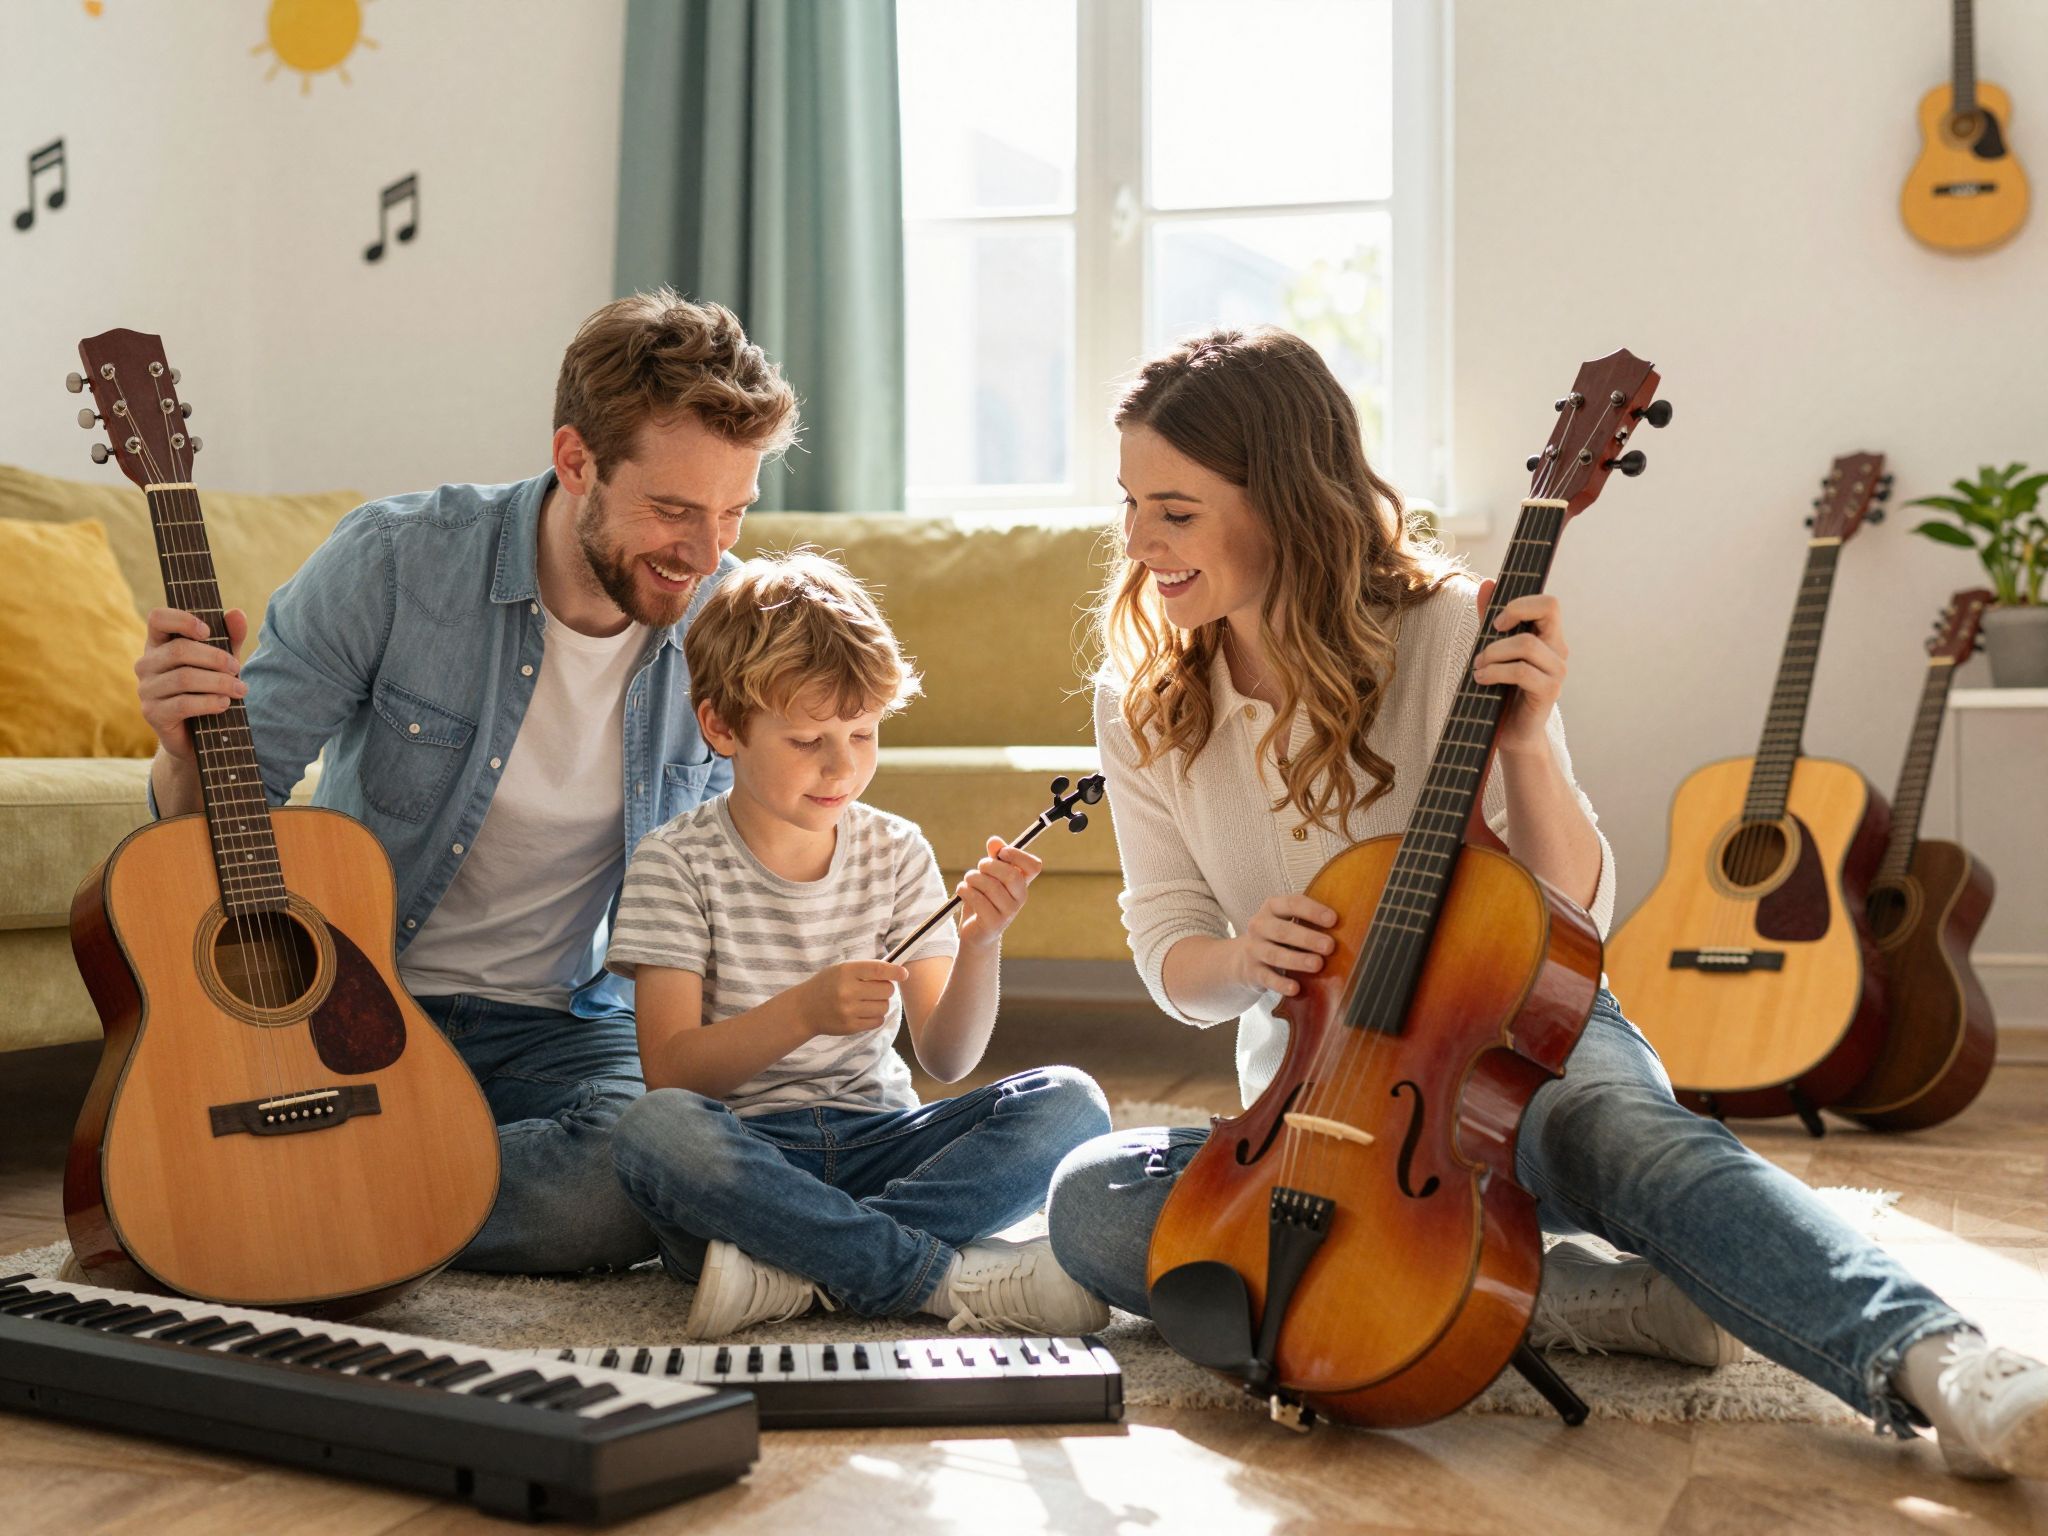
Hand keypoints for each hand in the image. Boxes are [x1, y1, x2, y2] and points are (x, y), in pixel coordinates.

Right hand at [137, 605, 249, 762]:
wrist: (198, 735)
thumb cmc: (209, 689)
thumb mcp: (223, 661)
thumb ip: (230, 637)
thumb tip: (237, 613)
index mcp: (158, 644)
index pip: (158, 618)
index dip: (182, 620)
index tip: (208, 631)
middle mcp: (146, 664)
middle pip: (179, 650)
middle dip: (215, 658)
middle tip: (237, 668)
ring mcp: (146, 689)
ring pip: (184, 678)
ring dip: (218, 682)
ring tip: (240, 689)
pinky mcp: (152, 713)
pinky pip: (183, 704)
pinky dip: (209, 702)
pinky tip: (225, 704)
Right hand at [802, 960, 908, 1035]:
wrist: (804, 1009)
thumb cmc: (827, 985)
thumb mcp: (841, 970)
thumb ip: (866, 969)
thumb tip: (896, 972)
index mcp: (846, 972)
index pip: (878, 970)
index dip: (894, 972)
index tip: (903, 974)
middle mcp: (848, 991)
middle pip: (886, 990)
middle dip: (886, 989)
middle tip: (877, 988)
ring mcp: (849, 1011)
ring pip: (884, 1007)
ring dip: (881, 1003)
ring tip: (868, 1001)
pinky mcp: (850, 1026)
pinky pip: (877, 1021)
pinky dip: (876, 1016)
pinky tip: (865, 1011)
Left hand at [955, 837, 1042, 950]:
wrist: (977, 932)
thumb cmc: (984, 899)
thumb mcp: (988, 876)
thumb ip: (993, 857)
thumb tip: (994, 841)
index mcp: (1022, 883)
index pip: (1034, 866)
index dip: (1018, 855)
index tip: (1001, 852)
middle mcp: (1020, 898)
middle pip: (1011, 875)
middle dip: (989, 865)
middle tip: (979, 866)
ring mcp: (1008, 913)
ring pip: (990, 886)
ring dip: (972, 878)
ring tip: (967, 880)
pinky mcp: (994, 924)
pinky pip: (978, 900)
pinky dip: (965, 891)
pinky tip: (962, 891)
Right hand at [1233, 894, 1338, 997]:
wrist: (1245, 959)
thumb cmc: (1279, 937)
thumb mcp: (1288, 921)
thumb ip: (1311, 920)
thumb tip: (1351, 924)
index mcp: (1272, 908)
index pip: (1292, 904)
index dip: (1312, 911)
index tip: (1334, 919)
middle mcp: (1259, 926)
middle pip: (1282, 931)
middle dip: (1307, 938)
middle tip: (1330, 946)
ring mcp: (1254, 949)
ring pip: (1275, 954)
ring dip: (1297, 960)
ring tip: (1318, 965)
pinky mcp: (1252, 972)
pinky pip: (1267, 978)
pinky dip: (1281, 984)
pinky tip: (1295, 988)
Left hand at [1472, 580, 1565, 756]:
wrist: (1509, 730)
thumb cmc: (1501, 688)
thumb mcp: (1493, 649)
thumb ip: (1491, 619)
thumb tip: (1487, 583)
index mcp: (1548, 636)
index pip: (1549, 603)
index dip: (1521, 604)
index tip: (1496, 621)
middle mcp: (1558, 650)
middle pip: (1548, 609)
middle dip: (1510, 615)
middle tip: (1487, 636)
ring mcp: (1558, 670)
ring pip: (1526, 643)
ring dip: (1493, 653)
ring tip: (1479, 667)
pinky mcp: (1550, 691)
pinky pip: (1522, 671)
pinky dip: (1496, 672)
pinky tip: (1481, 679)